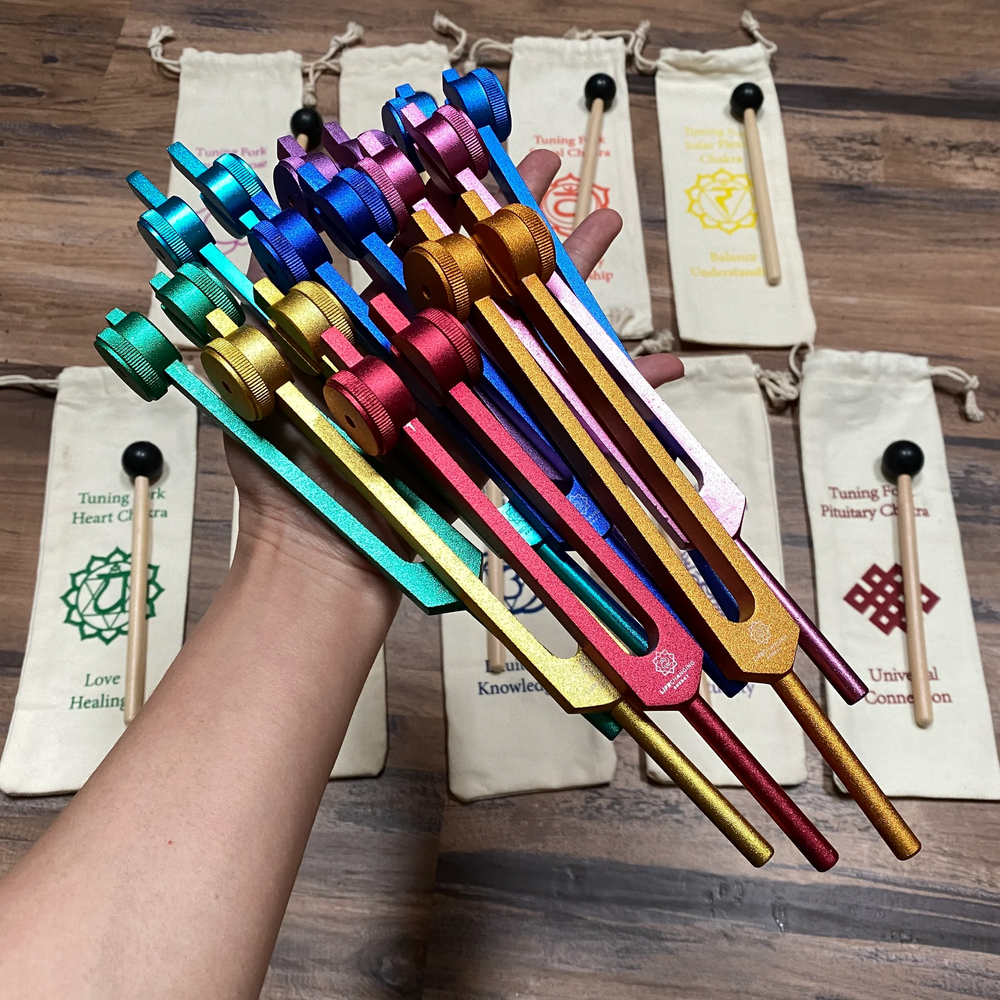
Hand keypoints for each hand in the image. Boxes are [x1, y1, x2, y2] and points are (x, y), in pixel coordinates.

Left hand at [226, 149, 681, 589]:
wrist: (327, 562)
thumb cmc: (288, 475)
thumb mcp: (260, 377)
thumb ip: (262, 306)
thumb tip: (262, 230)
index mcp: (383, 330)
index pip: (422, 245)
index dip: (446, 196)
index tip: (469, 148)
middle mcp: (435, 352)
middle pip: (485, 270)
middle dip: (520, 216)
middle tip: (556, 162)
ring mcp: (476, 392)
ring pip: (533, 319)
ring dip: (575, 273)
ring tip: (607, 221)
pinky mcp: (509, 438)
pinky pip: (569, 405)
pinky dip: (617, 386)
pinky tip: (659, 364)